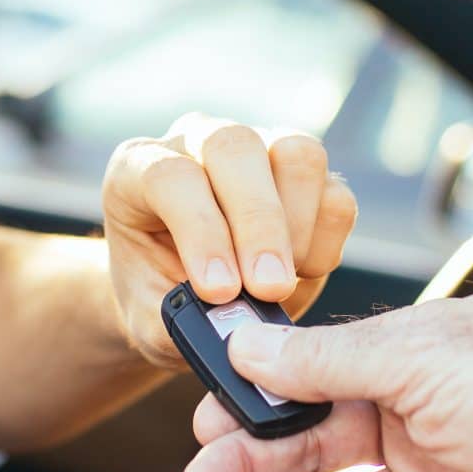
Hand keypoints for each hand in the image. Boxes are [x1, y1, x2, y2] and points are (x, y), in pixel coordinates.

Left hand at [103, 114, 356, 369]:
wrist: (181, 297)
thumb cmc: (156, 299)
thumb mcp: (150, 319)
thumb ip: (181, 323)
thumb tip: (233, 328)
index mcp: (138, 170)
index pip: (172, 177)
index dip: (201, 232)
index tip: (219, 292)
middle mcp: (198, 143)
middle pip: (236, 147)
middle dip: (258, 224)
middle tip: (269, 289)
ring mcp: (259, 149)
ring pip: (297, 155)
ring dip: (298, 227)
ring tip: (279, 285)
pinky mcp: (306, 178)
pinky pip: (335, 195)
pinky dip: (326, 243)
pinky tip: (300, 275)